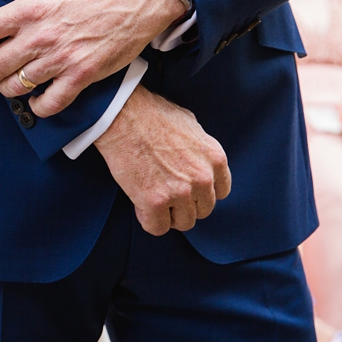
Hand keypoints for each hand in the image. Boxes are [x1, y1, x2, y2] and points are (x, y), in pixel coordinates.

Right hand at [94, 86, 231, 234]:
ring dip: (168, 215)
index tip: (184, 189)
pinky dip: (149, 220)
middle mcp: (203, 178)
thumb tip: (196, 160)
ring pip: (183, 223)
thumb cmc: (150, 113)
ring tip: (152, 200)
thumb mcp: (189, 125)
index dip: (199, 192)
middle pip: (202, 211)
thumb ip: (199, 149)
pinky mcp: (155, 202)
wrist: (122, 115)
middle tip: (164, 194)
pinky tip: (140, 205)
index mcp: (215, 158)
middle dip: (184, 205)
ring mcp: (180, 192)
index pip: (219, 192)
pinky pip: (158, 227)